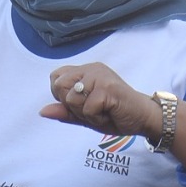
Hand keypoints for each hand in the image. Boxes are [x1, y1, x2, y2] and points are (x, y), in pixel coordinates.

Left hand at [40, 61, 160, 139]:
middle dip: (72, 106)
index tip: (82, 103)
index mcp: (84, 71)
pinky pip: (88, 108)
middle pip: (58, 86)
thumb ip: (65, 112)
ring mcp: (99, 75)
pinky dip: (97, 118)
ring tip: (102, 111)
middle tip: (93, 109)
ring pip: (71, 98)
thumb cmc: (116, 115)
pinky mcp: (107, 87)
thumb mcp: (85, 116)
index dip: (62, 96)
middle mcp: (91, 68)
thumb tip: (42, 111)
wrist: (143, 118)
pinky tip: (110, 114)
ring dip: (85, 113)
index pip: (55, 78)